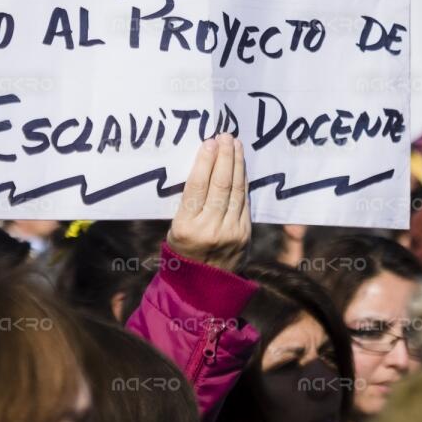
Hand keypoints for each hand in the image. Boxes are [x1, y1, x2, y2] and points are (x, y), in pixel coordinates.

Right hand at [167, 134, 250, 270]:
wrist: (203, 285)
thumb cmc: (183, 249)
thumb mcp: (176, 227)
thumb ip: (189, 202)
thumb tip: (204, 166)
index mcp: (185, 226)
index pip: (197, 186)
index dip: (205, 161)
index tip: (209, 142)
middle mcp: (209, 229)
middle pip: (220, 184)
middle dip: (224, 156)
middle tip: (225, 136)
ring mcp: (231, 233)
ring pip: (235, 190)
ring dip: (236, 164)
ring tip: (235, 144)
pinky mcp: (245, 235)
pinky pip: (244, 201)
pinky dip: (242, 181)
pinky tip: (241, 167)